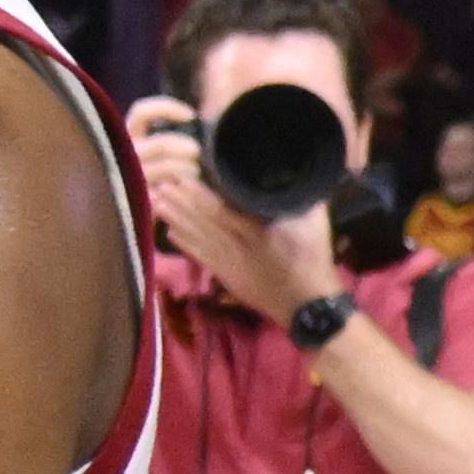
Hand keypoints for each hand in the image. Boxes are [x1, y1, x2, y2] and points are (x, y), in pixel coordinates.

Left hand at [123, 98, 343, 321]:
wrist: (307, 305)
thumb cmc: (314, 258)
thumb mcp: (315, 222)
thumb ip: (303, 196)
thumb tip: (294, 169)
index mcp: (259, 232)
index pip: (223, 210)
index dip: (199, 195)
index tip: (181, 177)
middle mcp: (238, 247)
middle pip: (202, 222)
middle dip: (180, 203)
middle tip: (160, 183)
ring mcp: (229, 263)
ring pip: (198, 238)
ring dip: (176, 220)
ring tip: (158, 201)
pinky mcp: (226, 276)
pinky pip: (200, 257)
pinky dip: (184, 244)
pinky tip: (169, 232)